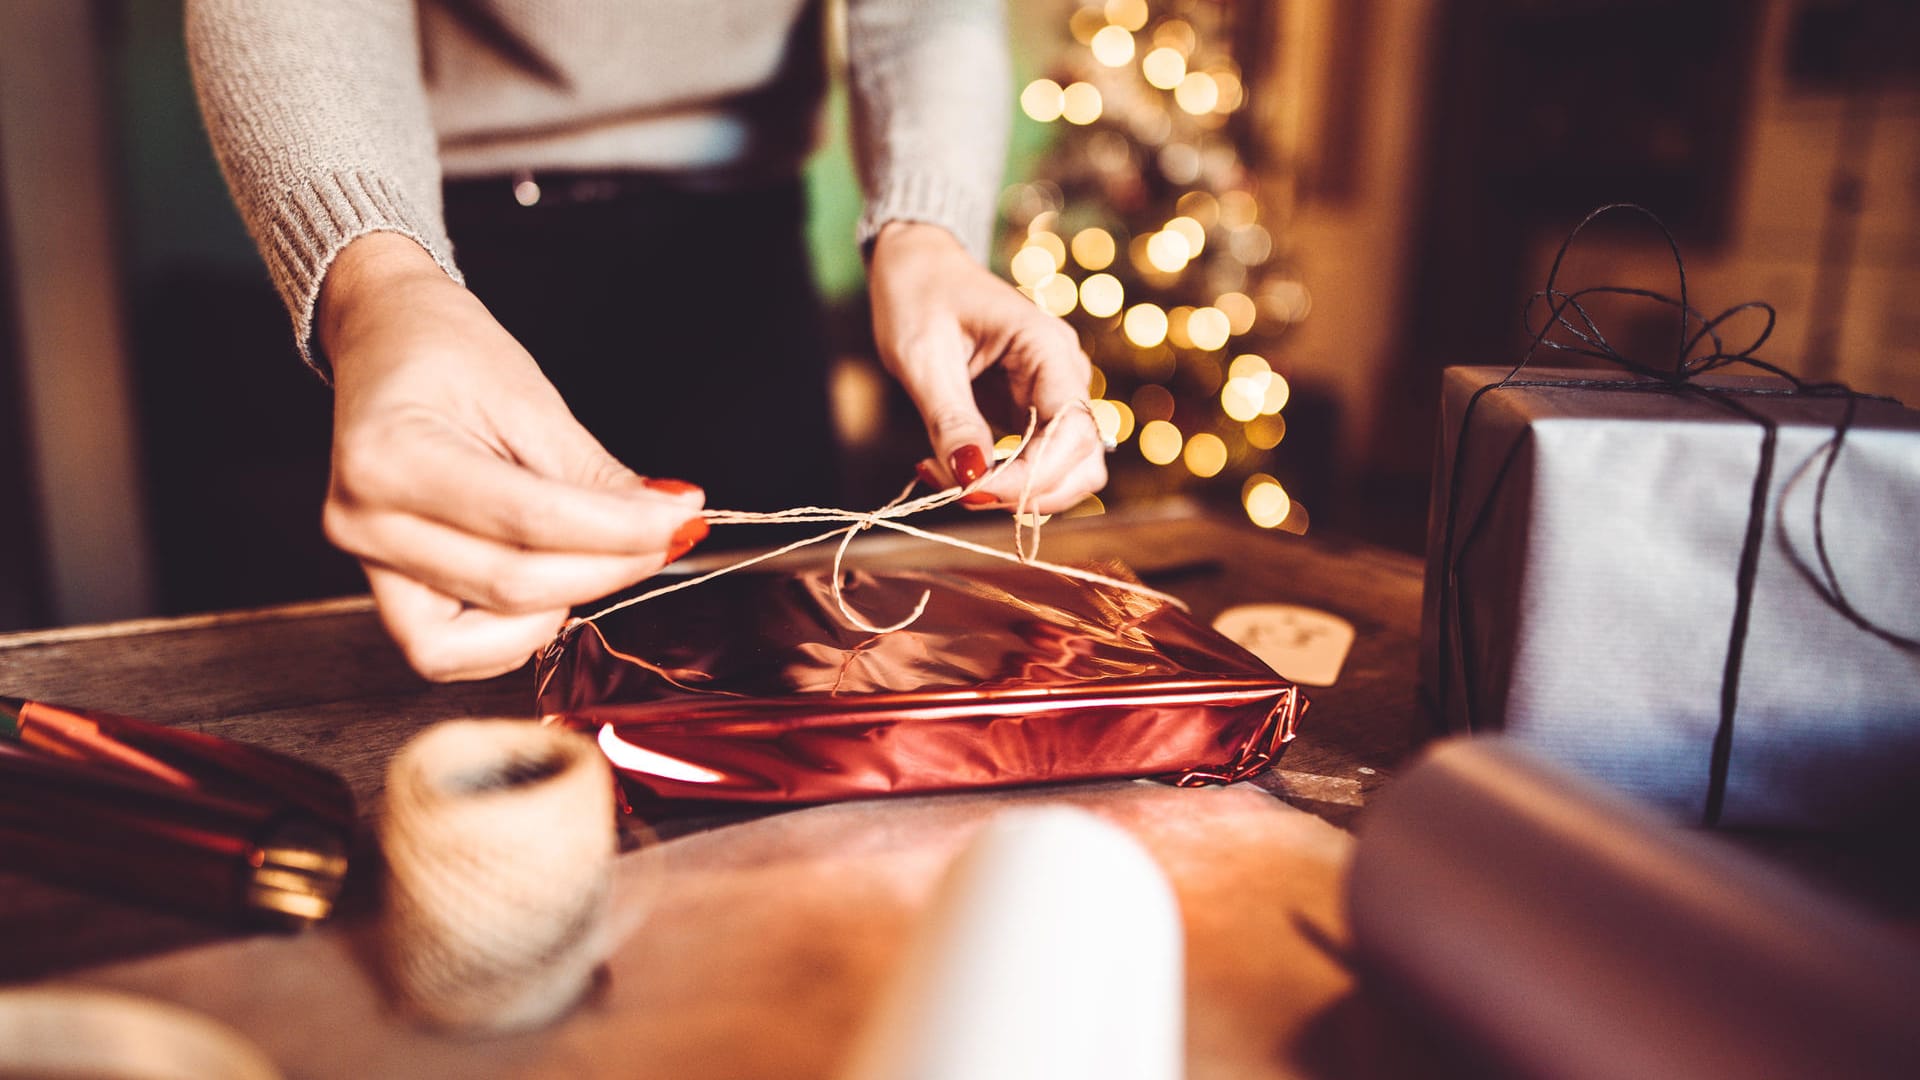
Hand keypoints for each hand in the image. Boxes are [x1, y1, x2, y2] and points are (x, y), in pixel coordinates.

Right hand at [317, 233, 708, 680]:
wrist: (385, 341)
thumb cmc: (446, 356)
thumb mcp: (530, 399)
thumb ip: (592, 475)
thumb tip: (667, 518)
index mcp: (390, 457)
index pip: (529, 520)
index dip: (620, 529)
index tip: (681, 516)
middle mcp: (364, 521)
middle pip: (513, 585)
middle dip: (610, 567)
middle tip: (666, 533)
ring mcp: (367, 563)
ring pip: (484, 634)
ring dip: (565, 603)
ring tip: (600, 553)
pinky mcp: (384, 590)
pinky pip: (450, 653)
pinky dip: (513, 635)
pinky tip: (550, 583)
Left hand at [868, 222, 1105, 513]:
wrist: (917, 264)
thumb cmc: (918, 294)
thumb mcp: (923, 356)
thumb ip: (950, 419)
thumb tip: (971, 478)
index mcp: (1048, 349)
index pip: (1072, 432)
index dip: (1032, 476)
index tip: (973, 492)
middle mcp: (1064, 375)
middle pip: (1082, 462)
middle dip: (1026, 492)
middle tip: (957, 492)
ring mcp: (1053, 395)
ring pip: (1065, 471)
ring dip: (1016, 493)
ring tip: (950, 479)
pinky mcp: (1032, 412)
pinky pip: (1035, 463)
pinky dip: (1002, 480)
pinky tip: (955, 468)